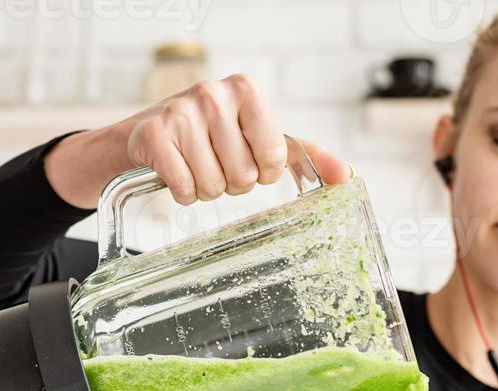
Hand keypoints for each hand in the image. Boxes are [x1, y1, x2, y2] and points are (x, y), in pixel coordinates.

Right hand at [46, 74, 351, 208]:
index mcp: (246, 90)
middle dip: (232, 183)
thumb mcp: (260, 137)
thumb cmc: (214, 137)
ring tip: (196, 167)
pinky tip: (176, 173)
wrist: (149, 133)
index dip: (261, 172)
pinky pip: (184, 188)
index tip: (248, 161)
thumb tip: (347, 177)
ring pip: (213, 187)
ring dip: (206, 190)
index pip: (273, 158)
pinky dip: (183, 193)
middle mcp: (214, 94)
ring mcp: (181, 112)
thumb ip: (306, 155)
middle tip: (216, 164)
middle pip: (243, 176)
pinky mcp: (154, 135)